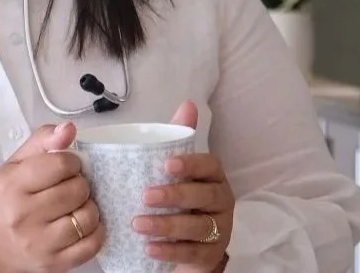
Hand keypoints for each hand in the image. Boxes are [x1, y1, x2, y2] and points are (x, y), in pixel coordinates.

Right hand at [0, 122, 104, 272]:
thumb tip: (69, 129)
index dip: (72, 162)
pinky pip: (92, 244)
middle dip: (80, 184)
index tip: (68, 166)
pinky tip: (83, 224)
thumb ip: (43, 140)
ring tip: (76, 206)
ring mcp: (40, 243)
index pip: (61, 164)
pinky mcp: (54, 263)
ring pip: (87, 217)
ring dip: (89, 207)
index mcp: (14, 185)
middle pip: (77, 190)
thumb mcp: (17, 163)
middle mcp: (24, 215)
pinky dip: (95, 231)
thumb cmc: (8, 197)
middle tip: (70, 187)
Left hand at [133, 101, 233, 271]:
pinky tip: (148, 248)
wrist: (188, 242)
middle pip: (204, 197)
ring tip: (138, 224)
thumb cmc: (180, 199)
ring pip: (198, 228)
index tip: (167, 163)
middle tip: (146, 196)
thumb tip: (188, 104)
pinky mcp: (210, 255)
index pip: (210, 165)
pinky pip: (193, 254)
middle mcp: (221, 202)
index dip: (192, 164)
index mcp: (213, 177)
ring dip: (167, 225)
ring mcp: (219, 230)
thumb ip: (178, 139)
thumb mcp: (177, 170)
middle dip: (175, 195)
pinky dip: (170, 251)